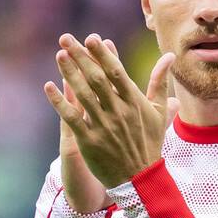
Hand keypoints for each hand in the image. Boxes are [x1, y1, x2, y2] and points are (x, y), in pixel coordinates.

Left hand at [43, 33, 177, 190]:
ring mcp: (103, 126)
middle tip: (66, 38)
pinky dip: (60, 102)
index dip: (102, 54)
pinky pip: (72, 117)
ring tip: (59, 55)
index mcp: (134, 102)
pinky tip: (49, 87)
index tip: (91, 38)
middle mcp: (118, 112)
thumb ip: (160, 82)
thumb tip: (168, 56)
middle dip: (81, 57)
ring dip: (69, 73)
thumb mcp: (158, 112)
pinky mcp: (89, 141)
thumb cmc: (149, 143)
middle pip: (97, 78)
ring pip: (83, 95)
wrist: (140, 179)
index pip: (116, 72)